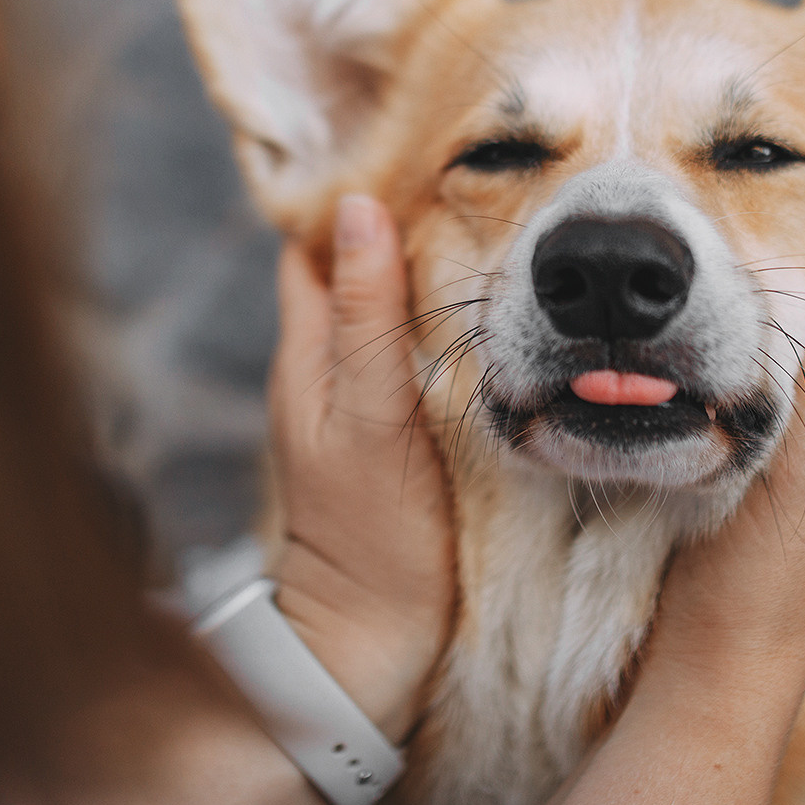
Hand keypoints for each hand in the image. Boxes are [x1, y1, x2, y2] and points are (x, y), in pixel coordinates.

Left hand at [267, 194, 455, 742]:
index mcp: (307, 353)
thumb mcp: (370, 416)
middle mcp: (328, 370)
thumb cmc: (369, 534)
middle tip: (475, 181)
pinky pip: (418, 359)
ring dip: (428, 276)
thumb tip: (359, 207)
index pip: (316, 246)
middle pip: (356, 272)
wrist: (373, 647)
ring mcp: (363, 406)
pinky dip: (446, 328)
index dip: (352, 198)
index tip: (414, 157)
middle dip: (400, 226)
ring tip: (494, 231)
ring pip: (390, 314)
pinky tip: (497, 315)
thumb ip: (368, 318)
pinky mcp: (399, 438)